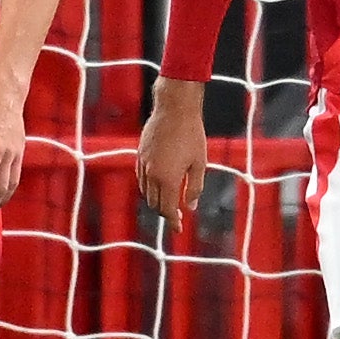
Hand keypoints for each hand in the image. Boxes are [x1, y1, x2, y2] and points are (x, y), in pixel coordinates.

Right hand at [136, 77, 208, 229]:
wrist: (175, 109)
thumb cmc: (191, 135)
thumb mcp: (199, 163)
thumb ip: (194, 188)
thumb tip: (190, 207)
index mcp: (168, 179)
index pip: (167, 209)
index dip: (173, 222)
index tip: (179, 229)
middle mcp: (152, 175)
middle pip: (155, 204)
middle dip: (165, 212)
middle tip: (176, 215)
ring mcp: (144, 164)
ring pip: (146, 192)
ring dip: (156, 200)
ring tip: (168, 200)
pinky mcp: (140, 154)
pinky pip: (141, 178)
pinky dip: (148, 187)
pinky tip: (158, 185)